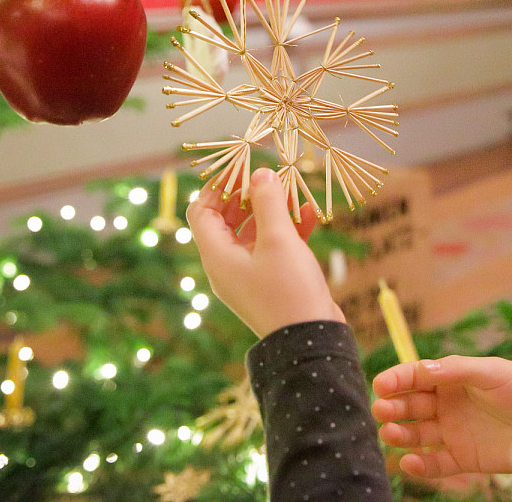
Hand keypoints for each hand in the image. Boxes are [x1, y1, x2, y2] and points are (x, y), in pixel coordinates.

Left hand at [187, 167, 344, 337]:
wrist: (311, 342)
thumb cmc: (288, 289)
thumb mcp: (278, 239)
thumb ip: (268, 202)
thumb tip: (260, 175)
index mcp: (217, 256)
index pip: (201, 211)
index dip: (218, 187)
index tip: (242, 169)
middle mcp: (227, 265)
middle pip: (227, 219)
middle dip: (249, 195)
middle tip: (270, 177)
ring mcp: (250, 274)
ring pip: (254, 231)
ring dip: (273, 210)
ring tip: (295, 193)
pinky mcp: (272, 281)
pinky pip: (273, 247)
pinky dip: (288, 229)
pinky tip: (310, 215)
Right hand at [371, 356, 511, 477]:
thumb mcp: (494, 372)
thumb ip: (457, 370)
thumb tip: (422, 369)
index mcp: (453, 378)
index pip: (416, 377)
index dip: (397, 379)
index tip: (380, 385)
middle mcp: (448, 404)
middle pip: (410, 405)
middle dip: (392, 406)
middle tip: (382, 410)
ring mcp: (453, 432)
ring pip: (416, 434)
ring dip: (399, 434)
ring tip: (390, 433)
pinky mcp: (463, 459)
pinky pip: (434, 463)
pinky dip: (419, 464)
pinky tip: (409, 461)